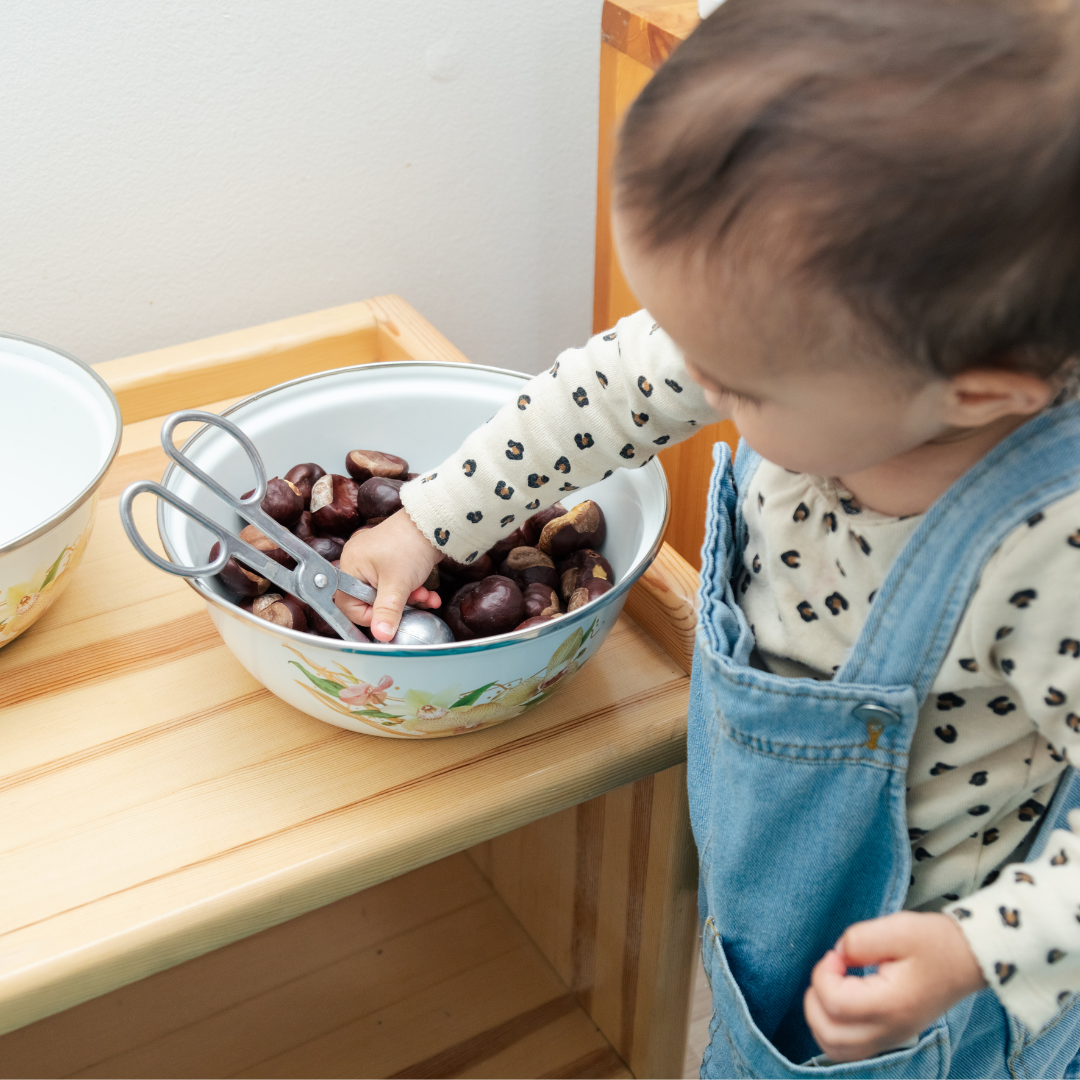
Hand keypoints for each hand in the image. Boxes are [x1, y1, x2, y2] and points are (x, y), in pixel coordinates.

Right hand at [335, 509, 440, 640]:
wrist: (434, 523)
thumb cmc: (409, 545)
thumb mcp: (397, 584)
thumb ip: (387, 612)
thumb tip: (381, 636)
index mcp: (350, 566)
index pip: (348, 604)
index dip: (369, 616)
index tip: (388, 620)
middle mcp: (358, 564)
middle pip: (369, 600)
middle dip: (395, 607)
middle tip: (412, 605)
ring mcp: (375, 562)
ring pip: (387, 594)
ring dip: (407, 600)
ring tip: (424, 597)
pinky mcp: (391, 561)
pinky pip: (396, 584)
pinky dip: (411, 590)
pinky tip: (428, 593)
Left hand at [803, 911, 986, 1062]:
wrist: (969, 959)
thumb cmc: (936, 942)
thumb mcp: (898, 927)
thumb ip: (859, 940)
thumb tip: (838, 955)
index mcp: (891, 1005)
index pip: (835, 1005)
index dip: (823, 974)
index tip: (836, 954)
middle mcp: (891, 1031)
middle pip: (829, 1035)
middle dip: (815, 998)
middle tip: (830, 969)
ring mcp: (892, 1038)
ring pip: (835, 1049)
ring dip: (820, 1017)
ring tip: (833, 984)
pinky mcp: (891, 1037)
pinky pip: (849, 1049)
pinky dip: (833, 1028)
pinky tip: (841, 998)